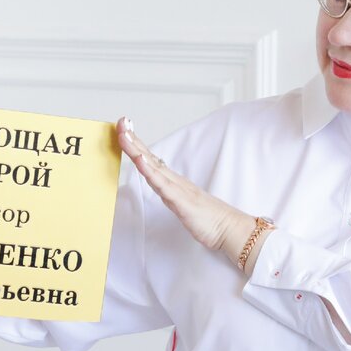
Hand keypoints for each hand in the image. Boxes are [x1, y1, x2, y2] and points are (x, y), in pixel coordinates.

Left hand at [115, 116, 257, 271]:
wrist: (229, 229)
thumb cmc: (208, 218)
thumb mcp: (182, 203)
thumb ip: (171, 192)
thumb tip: (159, 184)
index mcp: (173, 181)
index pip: (150, 159)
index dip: (137, 144)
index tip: (124, 128)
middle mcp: (174, 180)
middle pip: (148, 156)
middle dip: (132, 139)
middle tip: (120, 121)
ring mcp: (177, 188)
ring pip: (152, 166)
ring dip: (136, 150)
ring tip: (124, 135)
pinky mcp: (180, 200)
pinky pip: (161, 184)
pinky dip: (149, 171)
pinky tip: (140, 160)